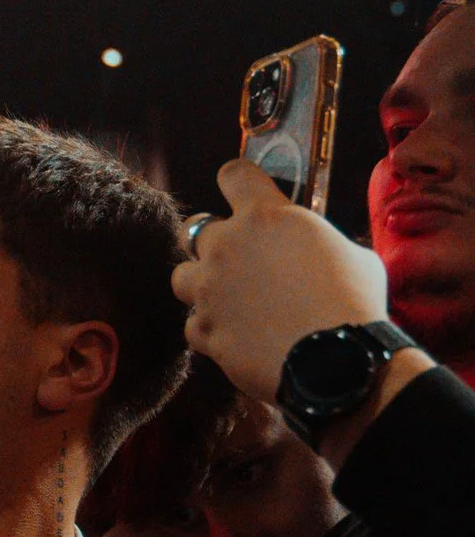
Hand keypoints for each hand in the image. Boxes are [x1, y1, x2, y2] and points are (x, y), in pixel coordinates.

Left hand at [174, 158, 393, 403]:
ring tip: (230, 298)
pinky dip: (211, 328)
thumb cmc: (354, 302)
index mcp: (266, 216)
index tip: (241, 190)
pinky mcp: (202, 329)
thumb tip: (314, 250)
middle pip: (194, 229)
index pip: (234, 175)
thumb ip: (317, 242)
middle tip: (237, 257)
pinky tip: (237, 334)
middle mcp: (227, 246)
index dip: (237, 181)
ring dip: (201, 284)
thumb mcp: (350, 253)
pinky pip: (194, 323)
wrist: (336, 361)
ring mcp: (208, 289)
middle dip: (213, 241)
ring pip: (181, 276)